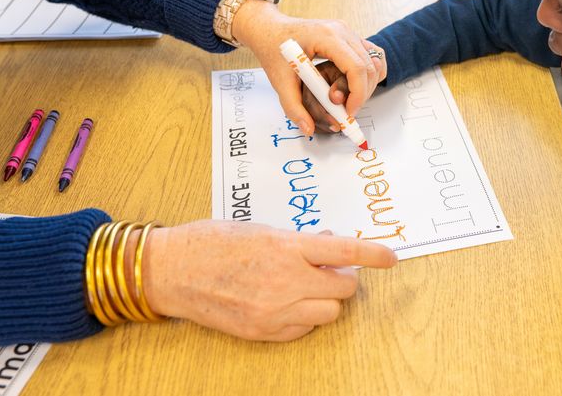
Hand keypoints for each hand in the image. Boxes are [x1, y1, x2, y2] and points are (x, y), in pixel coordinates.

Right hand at [141, 220, 396, 341]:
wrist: (171, 270)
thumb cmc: (213, 241)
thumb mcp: (262, 229)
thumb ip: (300, 241)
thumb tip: (331, 245)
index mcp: (287, 248)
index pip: (346, 252)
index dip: (374, 255)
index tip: (391, 258)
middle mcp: (285, 282)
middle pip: (344, 289)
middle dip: (342, 278)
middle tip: (326, 269)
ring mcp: (274, 311)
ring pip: (329, 313)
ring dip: (326, 300)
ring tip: (305, 287)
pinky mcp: (262, 332)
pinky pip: (303, 330)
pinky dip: (304, 317)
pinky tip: (286, 302)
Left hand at [231, 0, 385, 134]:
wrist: (271, 30)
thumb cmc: (274, 50)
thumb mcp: (279, 81)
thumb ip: (293, 107)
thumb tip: (308, 129)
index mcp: (327, 37)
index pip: (356, 67)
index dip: (357, 94)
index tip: (348, 112)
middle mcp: (342, 31)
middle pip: (369, 66)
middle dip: (362, 94)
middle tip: (346, 111)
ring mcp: (348, 32)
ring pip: (375, 62)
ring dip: (367, 85)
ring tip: (347, 99)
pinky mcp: (349, 37)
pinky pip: (371, 56)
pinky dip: (368, 74)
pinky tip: (352, 86)